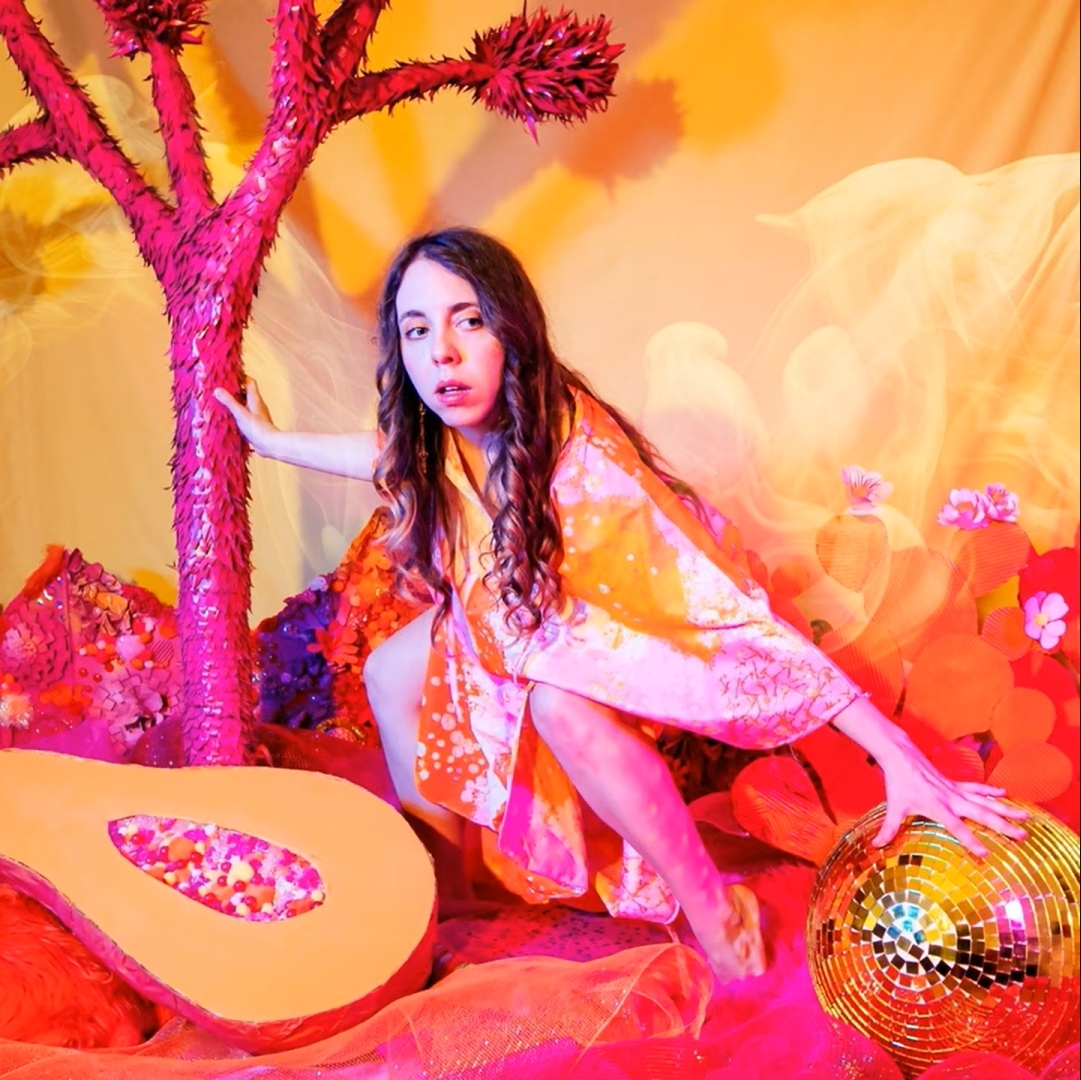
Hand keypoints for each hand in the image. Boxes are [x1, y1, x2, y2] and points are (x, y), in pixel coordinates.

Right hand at [213, 379, 277, 455]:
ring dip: (235, 403)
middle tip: (222, 390)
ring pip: (245, 404)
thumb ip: (229, 401)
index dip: (241, 378)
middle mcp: (257, 404)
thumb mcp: (240, 413)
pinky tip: (230, 418)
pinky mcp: (255, 423)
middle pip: (246, 392)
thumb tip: (217, 390)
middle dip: (234, 391)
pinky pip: (245, 414)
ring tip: (222, 403)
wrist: (269, 444)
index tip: (229, 377)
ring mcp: (257, 414)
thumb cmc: (257, 428)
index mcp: (255, 399)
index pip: (250, 382)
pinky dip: (237, 413)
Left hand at [874, 738, 1028, 856]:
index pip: (957, 827)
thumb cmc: (898, 783)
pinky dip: (990, 790)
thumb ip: (888, 829)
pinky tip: (1005, 792)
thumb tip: (876, 845)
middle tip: (1022, 836)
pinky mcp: (955, 783)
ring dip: (1006, 808)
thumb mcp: (893, 807)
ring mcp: (955, 789)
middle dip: (1003, 826)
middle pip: (981, 814)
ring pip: (985, 800)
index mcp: (937, 806)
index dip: (970, 840)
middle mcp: (951, 798)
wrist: (900, 755)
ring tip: (1026, 816)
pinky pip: (976, 787)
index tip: (986, 854)